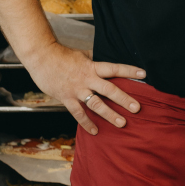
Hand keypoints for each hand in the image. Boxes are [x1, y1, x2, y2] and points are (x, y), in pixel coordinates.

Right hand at [22, 41, 145, 134]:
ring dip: (110, 114)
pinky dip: (87, 123)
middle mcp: (87, 79)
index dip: (129, 70)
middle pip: (109, 89)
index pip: (115, 68)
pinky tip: (95, 131)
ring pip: (96, 104)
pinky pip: (78, 113)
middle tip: (137, 108)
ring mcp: (77, 90)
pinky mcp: (66, 98)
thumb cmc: (62, 55)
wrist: (41, 58)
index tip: (144, 74)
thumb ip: (94, 59)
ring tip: (122, 123)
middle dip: (124, 99)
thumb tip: (106, 58)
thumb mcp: (82, 54)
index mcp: (92, 67)